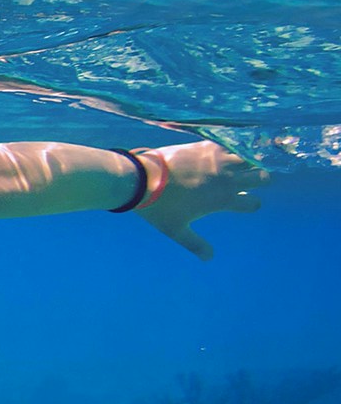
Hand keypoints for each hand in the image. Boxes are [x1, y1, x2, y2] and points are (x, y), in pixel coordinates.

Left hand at [137, 141, 268, 260]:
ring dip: (247, 163)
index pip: (253, 203)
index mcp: (223, 199)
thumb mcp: (176, 230)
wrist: (142, 180)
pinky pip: (229, 145)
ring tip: (237, 166)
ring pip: (249, 158)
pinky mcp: (206, 146)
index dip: (250, 204)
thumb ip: (195, 244)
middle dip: (259, 180)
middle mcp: (227, 178)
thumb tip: (209, 258)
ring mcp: (218, 160)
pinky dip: (230, 149)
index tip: (241, 203)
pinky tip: (222, 153)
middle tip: (248, 182)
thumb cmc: (159, 208)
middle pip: (262, 177)